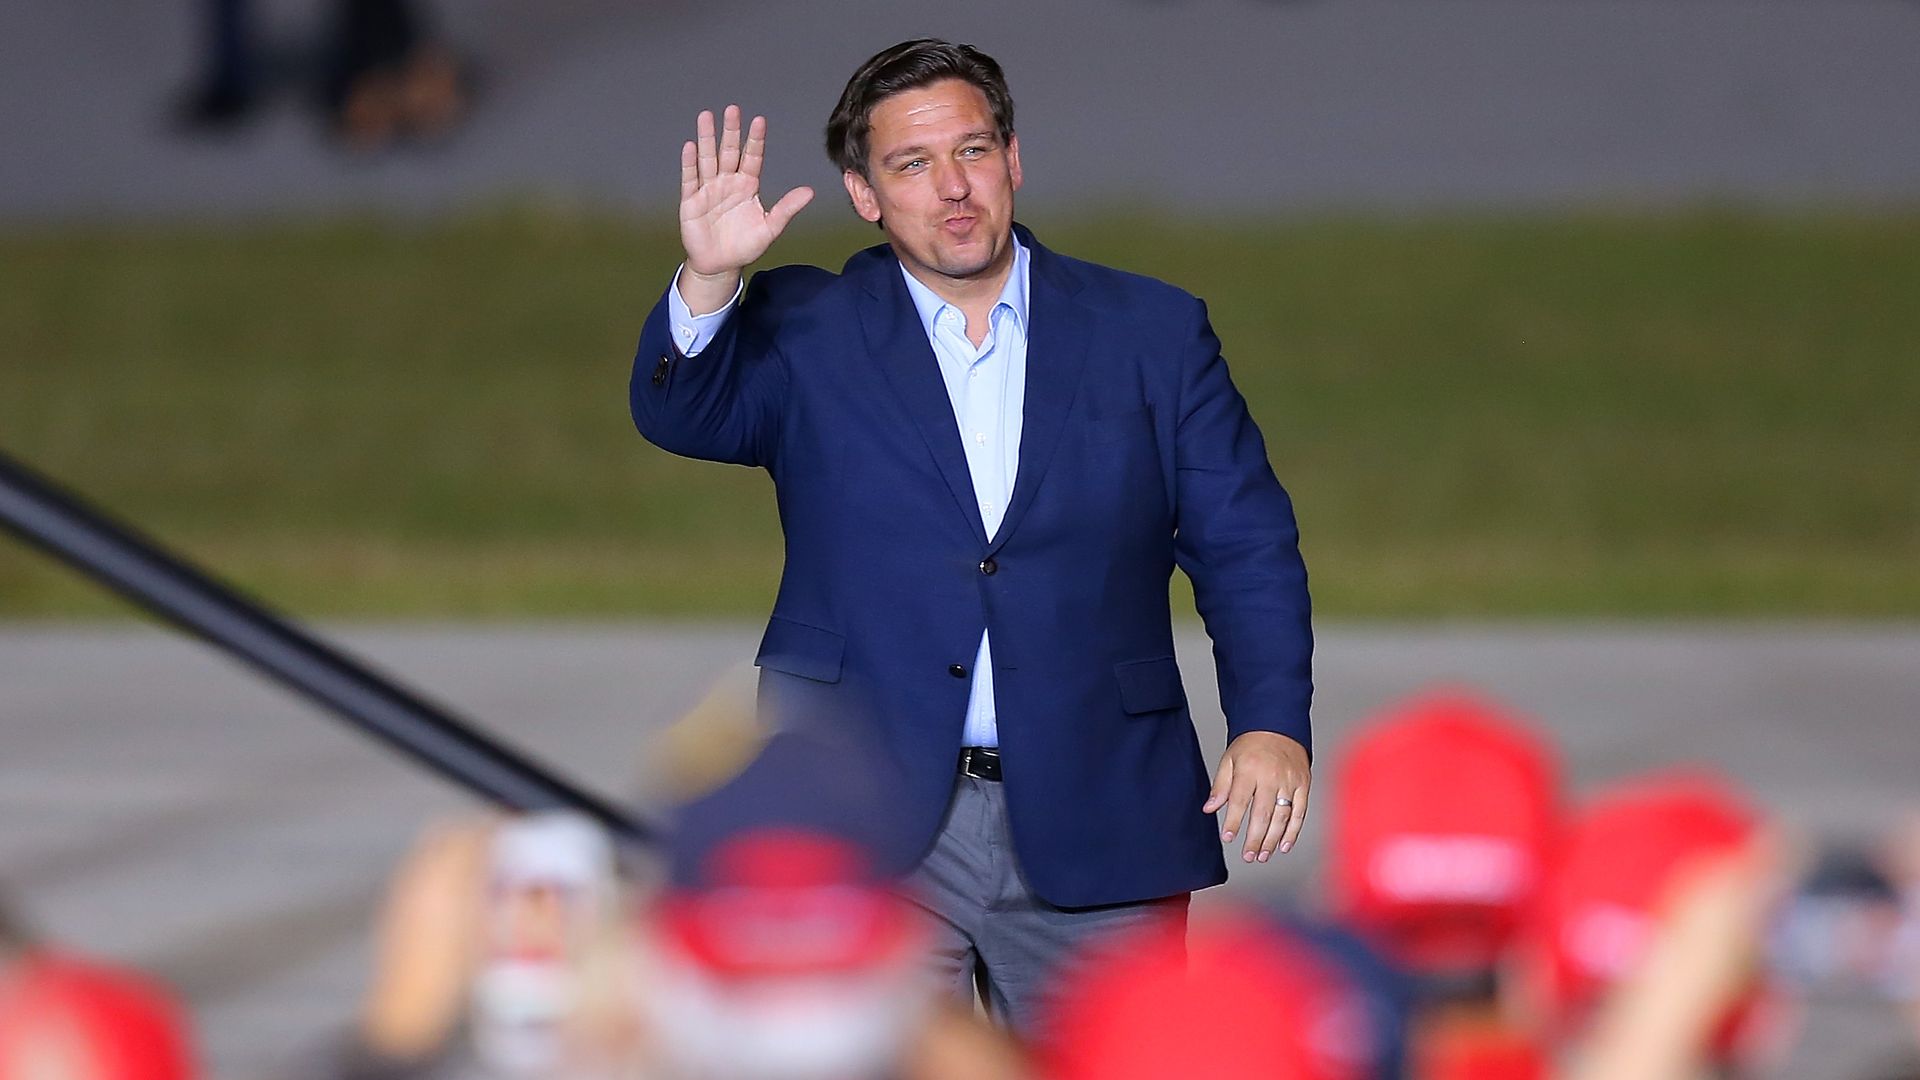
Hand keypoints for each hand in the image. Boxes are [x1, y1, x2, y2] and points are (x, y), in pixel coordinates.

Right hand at [678, 105, 813, 305]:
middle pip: (729, 151)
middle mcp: (728, 182)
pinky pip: (690, 179)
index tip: (759, 120)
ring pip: (708, 159)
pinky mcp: (691, 201)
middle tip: (733, 109)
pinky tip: (690, 146)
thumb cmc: (745, 246)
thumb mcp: (770, 228)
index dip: (755, 139)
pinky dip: (690, 163)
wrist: (720, 265)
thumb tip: (809, 192)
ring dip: (707, 138)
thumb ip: (786, 209)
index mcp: (748, 185)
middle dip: (730, 131)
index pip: (752, 157)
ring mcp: (709, 189)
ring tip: (706, 116)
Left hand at [1203, 731, 1310, 862]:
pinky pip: (1300, 812)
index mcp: (1250, 770)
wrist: (1278, 726)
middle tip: (1248, 856)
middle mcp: (1271, 776)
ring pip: (1282, 817)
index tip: (1228, 837)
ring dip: (1273, 840)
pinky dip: (1293, 831)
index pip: (1240, 800)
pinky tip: (1284, 845)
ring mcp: (1290, 782)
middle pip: (1263, 813)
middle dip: (1255, 838)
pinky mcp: (1303, 785)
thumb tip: (1210, 808)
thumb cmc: (1251, 745)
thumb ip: (1220, 786)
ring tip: (1263, 855)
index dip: (1234, 821)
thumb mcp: (1229, 760)